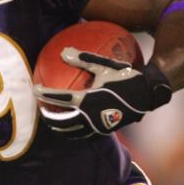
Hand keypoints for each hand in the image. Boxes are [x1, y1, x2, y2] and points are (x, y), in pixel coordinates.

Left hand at [34, 48, 171, 137]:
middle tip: (41, 111)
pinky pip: (84, 133)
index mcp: (88, 100)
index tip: (35, 89)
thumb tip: (63, 51)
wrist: (148, 94)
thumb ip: (84, 59)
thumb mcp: (105, 65)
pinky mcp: (105, 130)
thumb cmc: (126, 76)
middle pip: (62, 121)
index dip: (45, 94)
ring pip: (72, 131)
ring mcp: (98, 126)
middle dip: (48, 117)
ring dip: (60, 127)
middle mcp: (91, 116)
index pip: (60, 99)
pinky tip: (73, 124)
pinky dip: (74, 130)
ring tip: (53, 122)